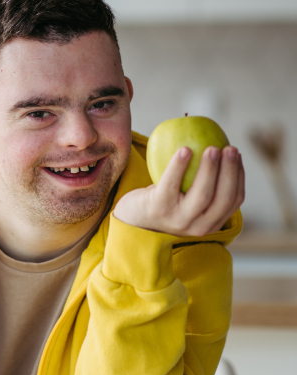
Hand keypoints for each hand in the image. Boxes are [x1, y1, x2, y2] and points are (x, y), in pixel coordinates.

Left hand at [114, 145, 244, 236]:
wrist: (135, 215)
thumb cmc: (168, 200)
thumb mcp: (191, 197)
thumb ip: (207, 182)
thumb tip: (225, 148)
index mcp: (212, 222)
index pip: (234, 200)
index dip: (239, 177)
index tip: (238, 155)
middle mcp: (199, 226)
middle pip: (222, 198)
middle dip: (229, 172)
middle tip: (229, 149)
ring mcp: (179, 220)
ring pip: (202, 195)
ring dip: (209, 169)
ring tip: (211, 148)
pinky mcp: (159, 209)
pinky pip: (171, 184)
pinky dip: (179, 166)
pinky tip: (184, 149)